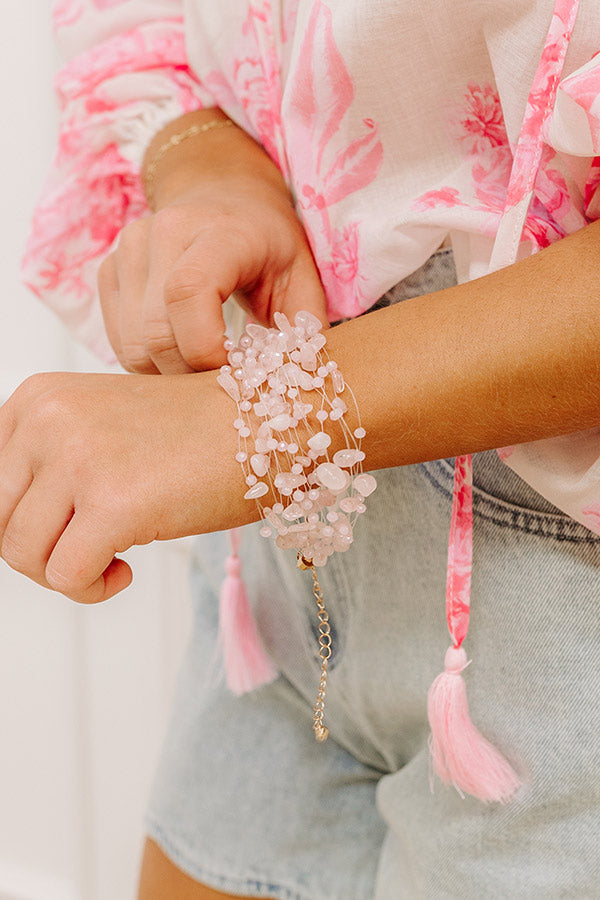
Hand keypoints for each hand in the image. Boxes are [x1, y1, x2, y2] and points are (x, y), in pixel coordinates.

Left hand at [0, 371, 251, 602]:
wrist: (270, 424)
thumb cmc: (198, 434)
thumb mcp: (104, 429)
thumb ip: (50, 463)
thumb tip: (11, 531)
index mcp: (38, 398)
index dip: (23, 521)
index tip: (63, 529)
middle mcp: (49, 420)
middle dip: (39, 551)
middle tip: (87, 551)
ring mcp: (79, 458)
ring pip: (23, 554)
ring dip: (65, 572)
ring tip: (111, 560)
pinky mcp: (113, 503)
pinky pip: (67, 577)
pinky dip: (92, 589)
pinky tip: (125, 571)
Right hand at [98, 117, 327, 374]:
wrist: (223, 195)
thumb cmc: (268, 244)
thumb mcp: (303, 278)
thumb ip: (304, 330)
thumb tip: (295, 383)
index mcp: (219, 232)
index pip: (187, 294)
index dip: (205, 350)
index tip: (235, 372)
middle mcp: (163, 234)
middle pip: (155, 334)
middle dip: (189, 376)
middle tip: (223, 382)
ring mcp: (128, 251)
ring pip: (132, 347)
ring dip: (168, 374)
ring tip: (204, 365)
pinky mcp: (108, 271)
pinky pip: (120, 343)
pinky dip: (150, 362)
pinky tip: (181, 350)